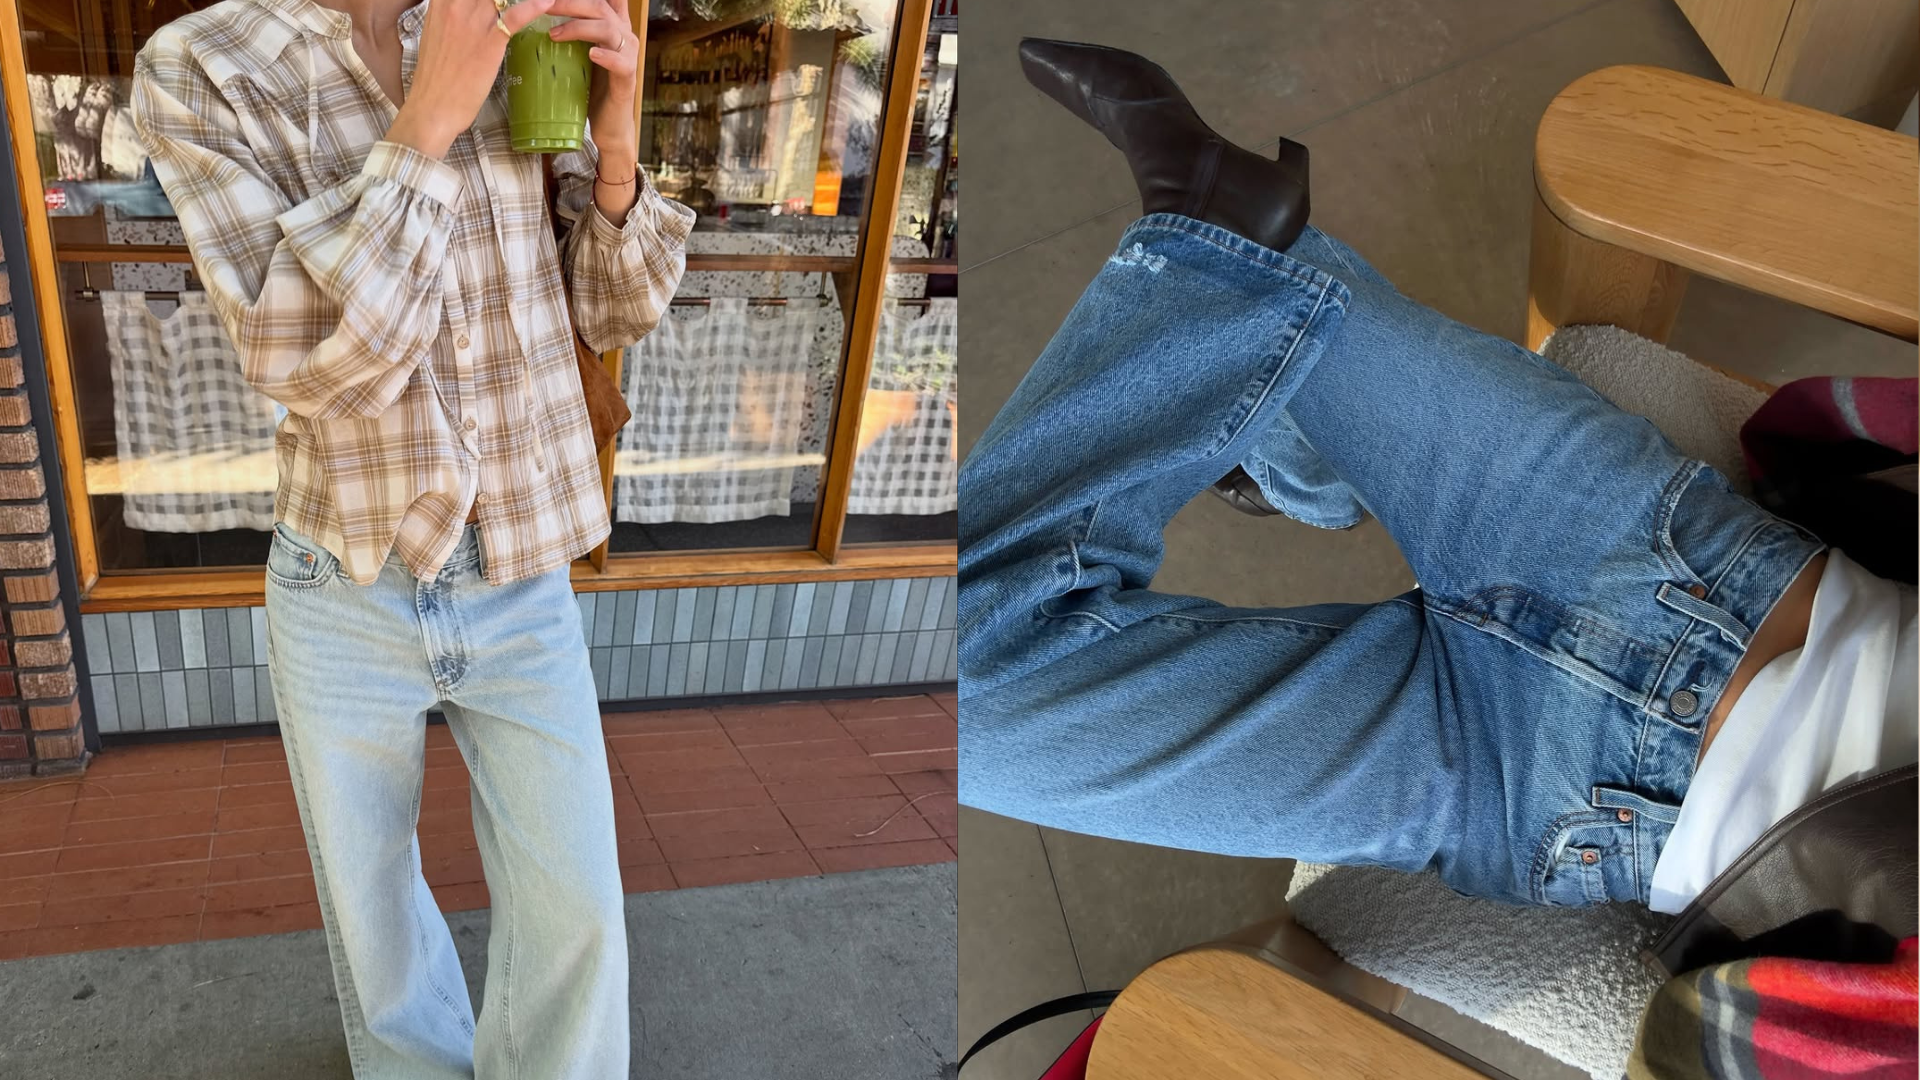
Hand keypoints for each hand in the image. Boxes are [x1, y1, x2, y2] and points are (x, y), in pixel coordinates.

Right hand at [389, 0, 556, 157]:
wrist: (432, 106)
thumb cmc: (436, 74)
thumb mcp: (438, 34)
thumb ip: (453, 15)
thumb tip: (469, 10)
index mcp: (441, 3)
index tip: (498, 1)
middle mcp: (455, 5)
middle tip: (510, 4)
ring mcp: (473, 22)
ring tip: (541, 2)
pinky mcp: (491, 41)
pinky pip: (516, 16)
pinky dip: (534, 7)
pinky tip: (547, 2)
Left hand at [546, 0, 637, 163]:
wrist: (609, 124)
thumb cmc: (593, 88)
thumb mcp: (580, 54)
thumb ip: (572, 32)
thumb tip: (538, 17)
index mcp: (614, 26)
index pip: (606, 0)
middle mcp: (625, 36)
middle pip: (600, 7)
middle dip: (569, 4)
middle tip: (543, 7)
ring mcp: (629, 57)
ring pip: (608, 30)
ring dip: (578, 28)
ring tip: (554, 35)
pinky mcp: (628, 78)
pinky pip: (621, 62)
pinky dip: (606, 56)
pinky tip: (591, 54)